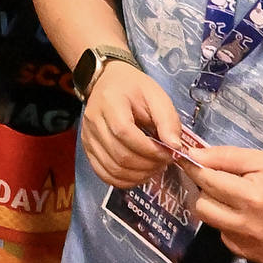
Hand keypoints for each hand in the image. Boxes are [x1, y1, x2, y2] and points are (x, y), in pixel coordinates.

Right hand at [78, 58, 192, 188]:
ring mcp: (88, 138)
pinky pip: (103, 173)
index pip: (126, 134)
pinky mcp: (87, 149)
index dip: (150, 150)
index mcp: (110, 104)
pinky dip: (123, 181)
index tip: (169, 153)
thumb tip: (175, 147)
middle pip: (120, 155)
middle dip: (148, 165)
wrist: (107, 82)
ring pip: (112, 169)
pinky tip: (138, 175)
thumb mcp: (156, 96)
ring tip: (154, 169)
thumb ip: (167, 120)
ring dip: (138, 176)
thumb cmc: (134, 88)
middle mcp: (93, 122)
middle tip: (165, 163)